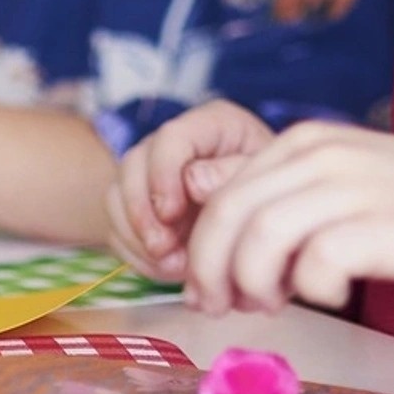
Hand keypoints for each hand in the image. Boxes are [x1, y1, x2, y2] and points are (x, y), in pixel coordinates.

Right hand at [108, 100, 275, 280]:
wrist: (269, 224)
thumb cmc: (277, 196)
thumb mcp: (269, 181)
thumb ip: (234, 175)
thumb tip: (192, 180)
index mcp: (212, 124)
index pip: (170, 137)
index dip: (163, 176)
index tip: (171, 215)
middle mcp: (174, 143)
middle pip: (133, 164)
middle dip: (142, 213)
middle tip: (165, 250)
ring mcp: (152, 174)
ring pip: (116, 195)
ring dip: (137, 237)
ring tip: (173, 266)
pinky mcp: (140, 207)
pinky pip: (116, 227)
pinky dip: (135, 252)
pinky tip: (166, 268)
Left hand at [185, 121, 393, 314]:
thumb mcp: (342, 184)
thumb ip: (284, 198)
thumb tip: (217, 230)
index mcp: (303, 143)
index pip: (219, 195)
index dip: (202, 250)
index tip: (210, 289)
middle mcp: (320, 155)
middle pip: (227, 216)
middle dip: (211, 272)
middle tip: (222, 308)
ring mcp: (354, 187)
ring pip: (260, 238)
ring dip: (254, 284)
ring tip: (279, 304)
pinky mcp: (386, 225)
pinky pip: (319, 261)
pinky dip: (313, 289)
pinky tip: (336, 295)